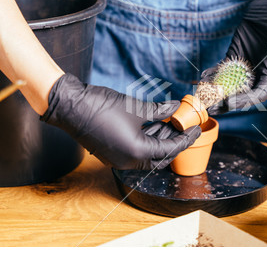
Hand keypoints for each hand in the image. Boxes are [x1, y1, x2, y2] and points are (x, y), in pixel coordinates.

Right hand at [41, 73, 200, 169]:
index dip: (186, 138)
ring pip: (148, 153)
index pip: (170, 149)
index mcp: (137, 152)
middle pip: (160, 155)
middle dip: (174, 140)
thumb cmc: (101, 107)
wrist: (70, 106)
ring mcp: (118, 158)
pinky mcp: (111, 152)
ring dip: (160, 138)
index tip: (196, 128)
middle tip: (184, 125)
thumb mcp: (136, 108)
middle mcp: (128, 161)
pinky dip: (147, 139)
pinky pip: (136, 150)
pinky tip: (153, 123)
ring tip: (169, 120)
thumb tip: (175, 107)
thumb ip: (160, 111)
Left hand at [203, 0, 266, 114]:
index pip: (260, 93)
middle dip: (226, 102)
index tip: (230, 102)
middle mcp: (258, 71)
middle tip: (210, 108)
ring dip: (217, 94)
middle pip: (243, 94)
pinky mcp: (235, 55)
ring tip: (202, 99)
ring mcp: (245, 65)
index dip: (246, 100)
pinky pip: (222, 69)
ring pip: (230, 85)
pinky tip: (202, 78)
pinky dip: (213, 75)